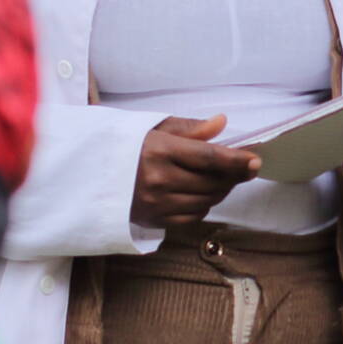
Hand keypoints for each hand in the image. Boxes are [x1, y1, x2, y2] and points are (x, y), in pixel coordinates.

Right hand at [130, 115, 259, 228]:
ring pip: (206, 202)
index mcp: (159, 150)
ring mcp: (156, 203)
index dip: (237, 161)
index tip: (256, 161)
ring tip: (224, 179)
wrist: (86, 173)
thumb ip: (189, 128)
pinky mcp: (153, 220)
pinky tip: (203, 194)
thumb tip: (221, 123)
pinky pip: (192, 218)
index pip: (210, 158)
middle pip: (212, 182)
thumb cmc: (122, 144)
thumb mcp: (151, 127)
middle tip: (244, 168)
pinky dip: (204, 206)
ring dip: (221, 191)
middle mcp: (158, 179)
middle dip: (234, 176)